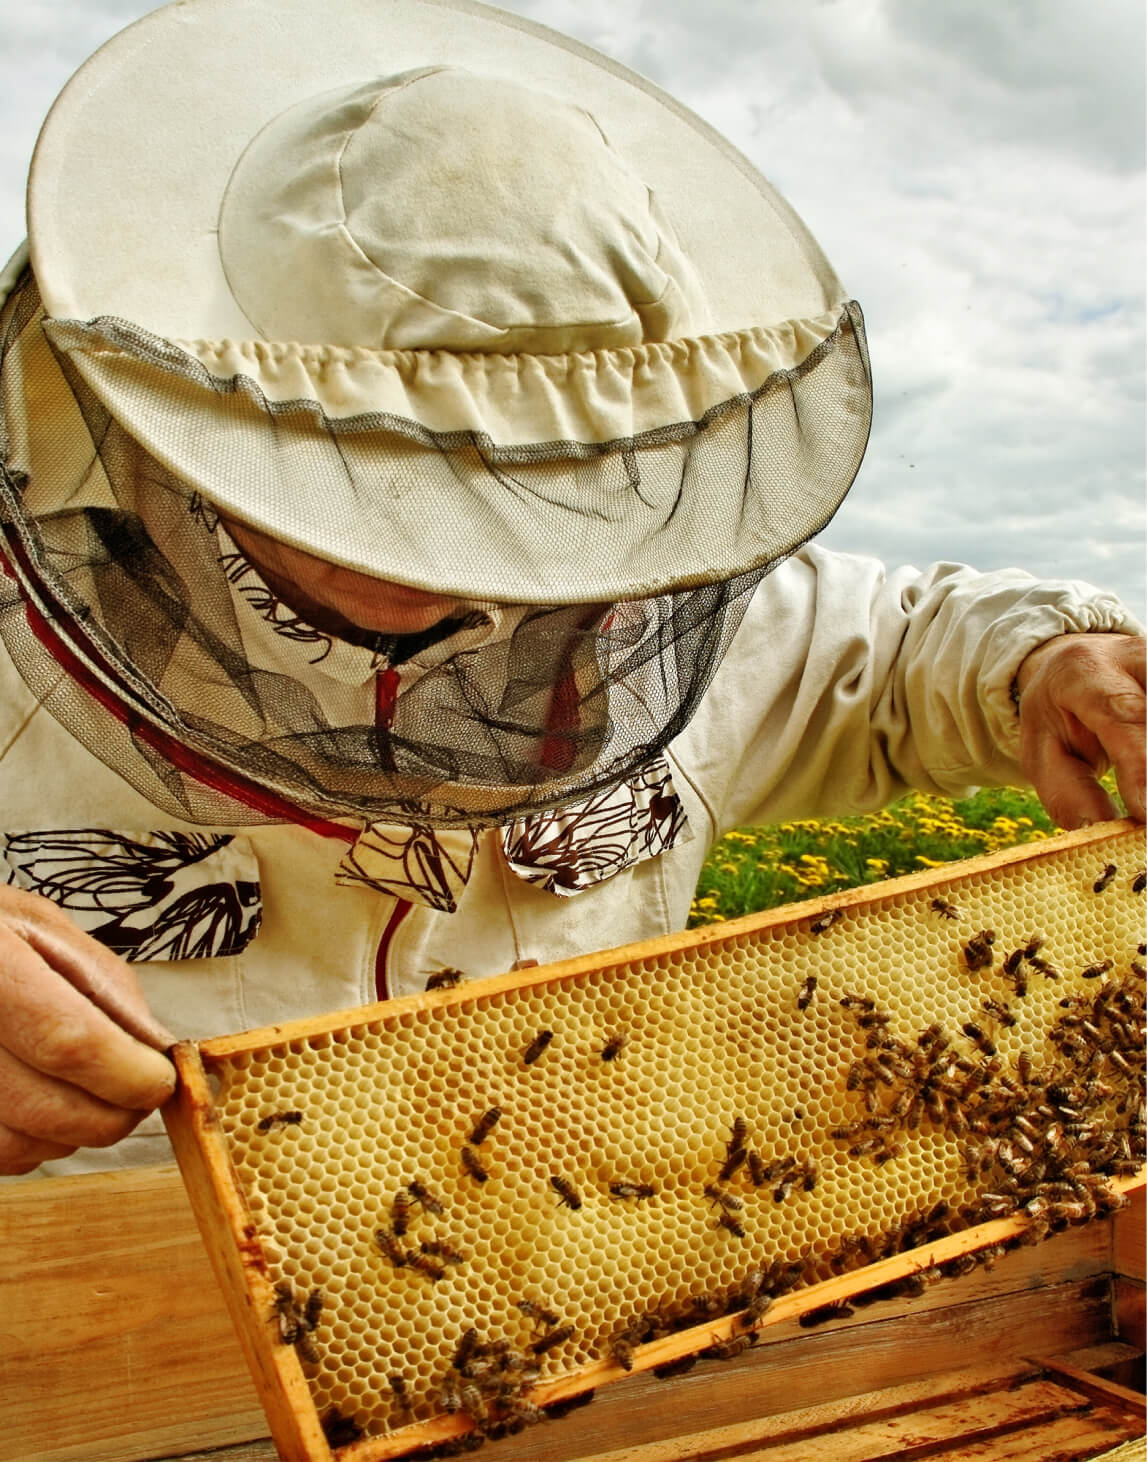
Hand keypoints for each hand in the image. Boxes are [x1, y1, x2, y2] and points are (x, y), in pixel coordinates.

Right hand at [0, 885, 175, 1173]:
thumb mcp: (39, 926)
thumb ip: (103, 986)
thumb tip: (154, 1050)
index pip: (67, 1040)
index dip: (124, 1073)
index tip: (160, 1080)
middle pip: (42, 1107)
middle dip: (109, 1115)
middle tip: (138, 1095)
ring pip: (16, 1145)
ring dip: (70, 1135)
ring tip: (86, 1093)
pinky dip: (28, 1144)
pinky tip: (37, 1106)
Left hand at [1015, 632, 1145, 829]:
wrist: (1077, 666)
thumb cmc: (1060, 716)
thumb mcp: (1042, 752)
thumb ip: (1068, 792)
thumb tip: (1102, 832)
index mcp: (1085, 672)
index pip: (1122, 714)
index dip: (1140, 765)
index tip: (1146, 813)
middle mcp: (1136, 657)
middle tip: (1146, 819)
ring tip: (1144, 807)